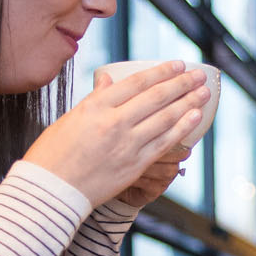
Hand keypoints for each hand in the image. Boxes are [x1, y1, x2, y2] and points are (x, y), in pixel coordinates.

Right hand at [23, 62, 205, 207]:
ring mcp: (126, 144)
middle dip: (181, 84)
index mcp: (95, 107)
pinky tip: (194, 118)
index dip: (161, 72)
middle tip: (199, 75)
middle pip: (156, 97)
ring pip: (165, 118)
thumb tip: (107, 78)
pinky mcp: (135, 165)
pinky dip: (181, 129)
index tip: (177, 65)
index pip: (135, 83)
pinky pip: (164, 143)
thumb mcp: (70, 118)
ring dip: (188, 103)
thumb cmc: (53, 154)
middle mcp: (114, 122)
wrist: (51, 190)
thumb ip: (94, 98)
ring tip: (203, 92)